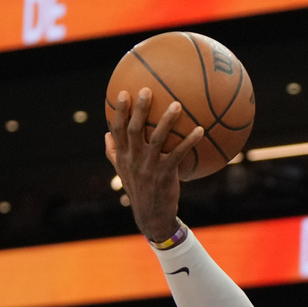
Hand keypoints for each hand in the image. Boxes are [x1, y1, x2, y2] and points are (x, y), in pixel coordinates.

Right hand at [104, 87, 203, 241]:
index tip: (123, 92)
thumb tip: (106, 133)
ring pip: (157, 139)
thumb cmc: (139, 190)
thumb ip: (114, 152)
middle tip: (147, 89)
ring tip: (177, 104)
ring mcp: (149, 167)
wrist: (152, 216)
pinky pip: (179, 154)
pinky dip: (189, 141)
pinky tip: (200, 130)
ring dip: (167, 121)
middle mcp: (134, 160)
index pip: (117, 130)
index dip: (119, 112)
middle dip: (139, 109)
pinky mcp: (166, 175)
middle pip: (134, 130)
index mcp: (123, 157)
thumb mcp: (122, 172)